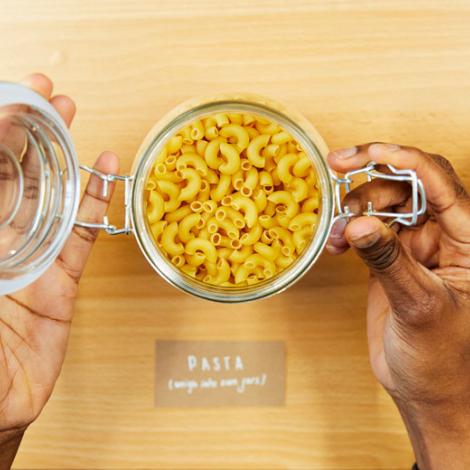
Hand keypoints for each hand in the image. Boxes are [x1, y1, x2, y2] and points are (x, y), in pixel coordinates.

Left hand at [0, 74, 118, 466]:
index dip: (3, 132)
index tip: (18, 98)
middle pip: (17, 174)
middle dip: (33, 133)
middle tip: (51, 99)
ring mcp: (32, 256)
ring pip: (51, 197)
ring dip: (64, 159)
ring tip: (74, 122)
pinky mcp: (63, 278)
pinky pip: (83, 234)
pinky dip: (95, 204)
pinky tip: (104, 175)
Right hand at [327, 143, 469, 468]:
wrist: (426, 389)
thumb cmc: (441, 358)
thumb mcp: (418, 307)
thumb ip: (388, 262)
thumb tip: (359, 224)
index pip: (439, 183)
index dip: (403, 159)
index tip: (366, 152)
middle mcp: (445, 236)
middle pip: (406, 186)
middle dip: (370, 183)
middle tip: (338, 182)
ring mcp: (416, 246)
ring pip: (383, 205)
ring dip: (354, 210)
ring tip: (336, 232)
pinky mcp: (392, 259)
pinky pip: (368, 229)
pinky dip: (348, 231)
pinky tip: (335, 244)